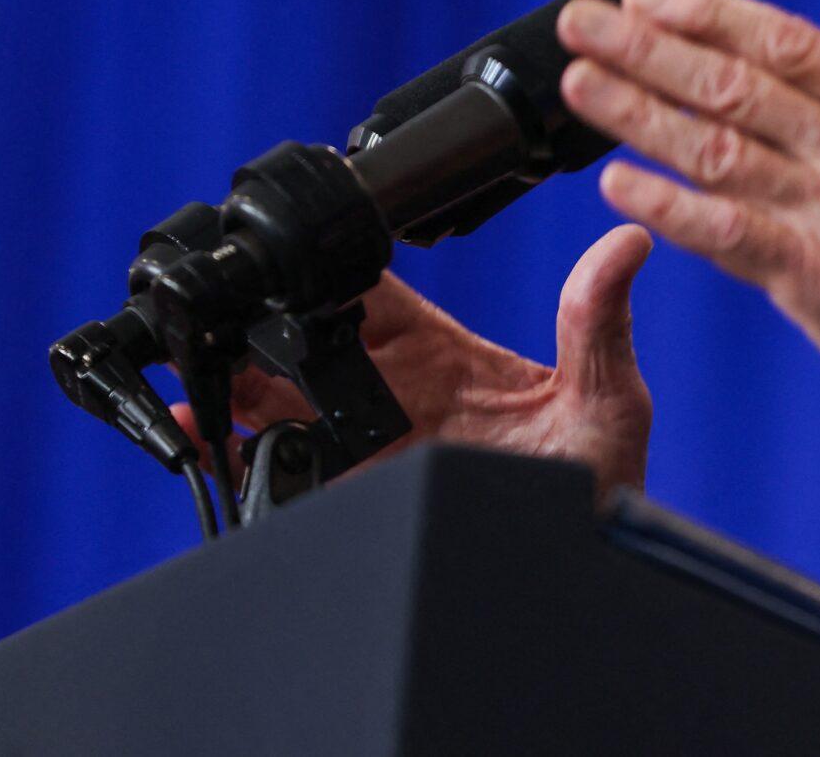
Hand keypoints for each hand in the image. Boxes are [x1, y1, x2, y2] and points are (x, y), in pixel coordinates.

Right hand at [174, 224, 654, 492]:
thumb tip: (625, 244)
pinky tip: (217, 454)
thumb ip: (598, 324)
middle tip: (214, 337)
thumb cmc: (600, 486)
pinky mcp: (353, 497)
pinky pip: (283, 477)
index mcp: (444, 356)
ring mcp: (368, 449)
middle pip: (302, 348)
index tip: (288, 261)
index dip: (323, 271)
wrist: (583, 574)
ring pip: (278, 407)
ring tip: (194, 393)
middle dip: (253, 337)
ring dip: (231, 395)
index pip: (368, 294)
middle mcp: (397, 397)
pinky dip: (240, 461)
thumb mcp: (606, 400)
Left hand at [556, 0, 819, 484]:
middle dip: (648, 46)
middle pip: (737, 84)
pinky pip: (730, 235)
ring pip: (719, 149)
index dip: (711, 12)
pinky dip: (669, 207)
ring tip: (579, 85)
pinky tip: (616, 183)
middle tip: (583, 20)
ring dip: (638, 113)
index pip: (788, 41)